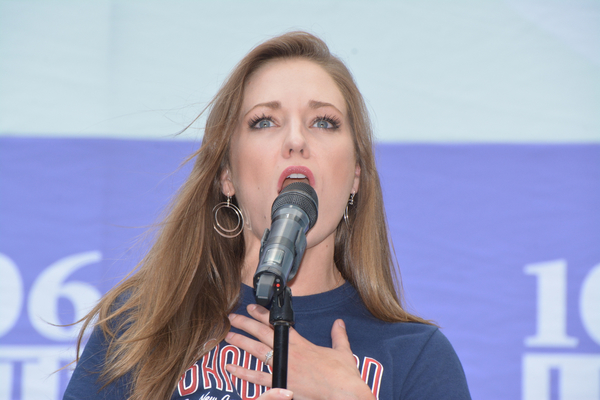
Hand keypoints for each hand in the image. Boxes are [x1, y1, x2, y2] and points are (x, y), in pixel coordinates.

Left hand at [225, 304, 374, 399]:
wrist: (343, 394)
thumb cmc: (343, 375)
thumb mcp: (342, 351)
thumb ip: (339, 335)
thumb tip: (339, 323)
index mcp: (301, 344)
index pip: (277, 323)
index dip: (262, 314)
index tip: (251, 308)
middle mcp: (288, 354)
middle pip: (261, 334)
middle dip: (245, 323)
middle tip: (232, 317)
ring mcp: (283, 369)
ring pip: (256, 352)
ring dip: (240, 342)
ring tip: (228, 336)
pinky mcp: (281, 385)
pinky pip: (257, 378)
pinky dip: (242, 372)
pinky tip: (230, 367)